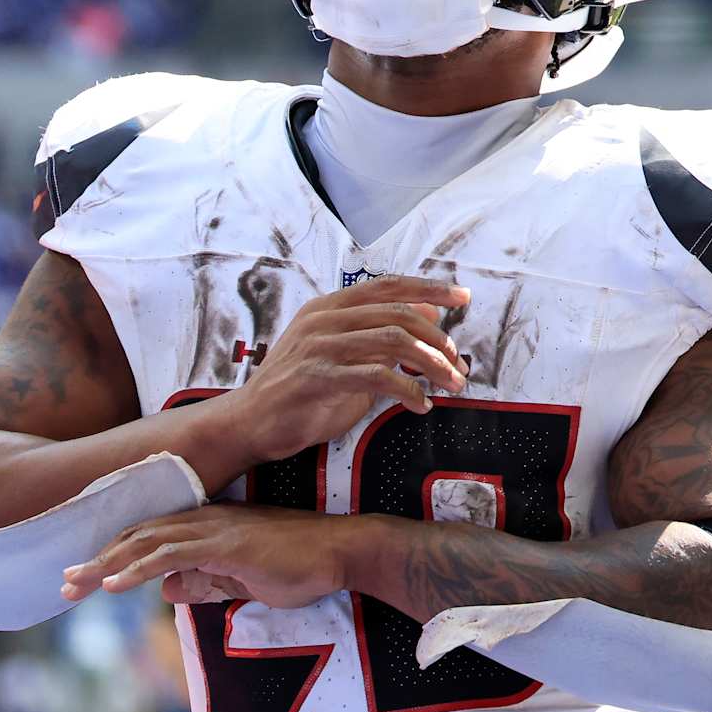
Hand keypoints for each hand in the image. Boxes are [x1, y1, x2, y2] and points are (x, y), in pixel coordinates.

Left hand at [60, 504, 364, 608]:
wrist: (340, 552)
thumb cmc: (298, 566)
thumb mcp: (241, 581)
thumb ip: (205, 583)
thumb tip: (167, 591)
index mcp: (206, 526)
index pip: (149, 537)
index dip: (113, 554)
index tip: (83, 575)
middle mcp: (204, 520)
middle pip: (137, 536)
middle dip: (96, 559)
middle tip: (61, 583)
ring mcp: (213, 529)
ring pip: (145, 543)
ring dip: (104, 565)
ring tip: (71, 585)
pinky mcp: (225, 543)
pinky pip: (171, 555)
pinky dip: (137, 569)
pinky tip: (111, 584)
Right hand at [232, 273, 469, 462]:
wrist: (249, 425)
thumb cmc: (300, 394)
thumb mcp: (346, 358)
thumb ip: (380, 339)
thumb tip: (429, 319)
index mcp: (329, 307)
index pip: (388, 286)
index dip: (429, 288)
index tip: (463, 297)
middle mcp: (324, 319)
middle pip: (398, 312)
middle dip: (438, 338)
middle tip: (458, 363)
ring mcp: (318, 345)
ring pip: (393, 341)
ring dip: (431, 364)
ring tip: (450, 384)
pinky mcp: (316, 376)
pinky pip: (376, 376)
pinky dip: (407, 390)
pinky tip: (419, 404)